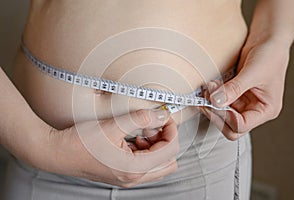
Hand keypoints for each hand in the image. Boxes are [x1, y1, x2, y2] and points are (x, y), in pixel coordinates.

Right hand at [32, 109, 178, 187]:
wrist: (57, 152)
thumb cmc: (80, 142)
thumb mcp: (113, 125)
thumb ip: (141, 118)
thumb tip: (162, 115)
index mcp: (134, 168)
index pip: (170, 151)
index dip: (171, 130)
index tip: (163, 116)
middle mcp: (133, 177)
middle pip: (168, 161)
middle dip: (165, 140)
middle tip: (153, 125)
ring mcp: (128, 177)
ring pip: (158, 164)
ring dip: (155, 146)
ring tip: (140, 131)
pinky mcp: (122, 173)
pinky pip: (144, 164)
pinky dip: (145, 150)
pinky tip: (132, 138)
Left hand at [200, 36, 289, 140]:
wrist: (267, 41)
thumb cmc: (270, 56)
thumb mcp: (253, 73)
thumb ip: (234, 89)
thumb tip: (216, 101)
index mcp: (266, 110)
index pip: (242, 125)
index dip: (226, 117)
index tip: (215, 103)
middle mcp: (254, 110)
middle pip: (230, 127)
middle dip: (216, 114)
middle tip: (205, 101)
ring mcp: (243, 104)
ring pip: (222, 115)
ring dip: (211, 104)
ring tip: (208, 89)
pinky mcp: (234, 96)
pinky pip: (220, 102)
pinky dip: (212, 97)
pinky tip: (210, 87)